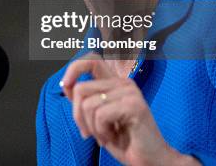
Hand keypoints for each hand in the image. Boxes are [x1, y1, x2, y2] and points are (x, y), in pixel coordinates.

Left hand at [61, 53, 199, 165]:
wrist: (150, 161)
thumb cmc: (124, 141)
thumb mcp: (98, 118)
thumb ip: (86, 100)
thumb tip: (66, 86)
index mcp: (115, 83)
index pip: (92, 60)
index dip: (74, 69)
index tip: (65, 87)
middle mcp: (123, 83)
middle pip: (81, 88)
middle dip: (78, 116)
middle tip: (89, 132)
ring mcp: (130, 92)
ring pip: (88, 104)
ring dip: (92, 127)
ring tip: (105, 136)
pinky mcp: (134, 105)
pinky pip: (100, 115)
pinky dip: (101, 131)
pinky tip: (113, 137)